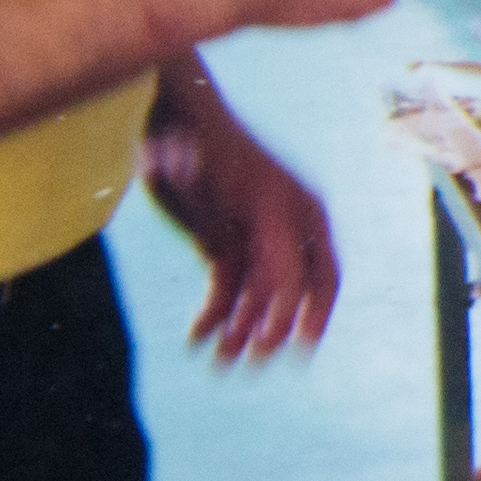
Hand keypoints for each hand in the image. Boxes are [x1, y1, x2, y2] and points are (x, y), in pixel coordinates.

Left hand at [144, 88, 340, 363]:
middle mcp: (283, 226)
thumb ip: (245, 236)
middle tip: (254, 363)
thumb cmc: (197, 145)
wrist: (168, 117)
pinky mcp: (225, 244)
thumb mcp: (220, 192)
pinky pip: (229, 289)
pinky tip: (197, 336)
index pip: (311, 274)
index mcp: (295, 211)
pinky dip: (215, 314)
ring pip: (258, 296)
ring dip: (239, 330)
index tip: (294, 348)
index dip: (306, 314)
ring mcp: (254, 236)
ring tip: (219, 361)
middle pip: (295, 291)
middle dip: (275, 331)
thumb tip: (274, 287)